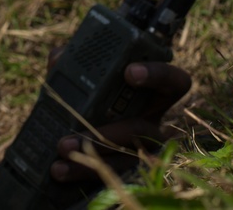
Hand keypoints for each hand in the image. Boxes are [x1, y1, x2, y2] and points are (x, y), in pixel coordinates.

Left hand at [47, 57, 191, 183]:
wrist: (70, 133)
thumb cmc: (84, 96)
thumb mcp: (79, 76)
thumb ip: (70, 62)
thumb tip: (59, 58)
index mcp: (150, 94)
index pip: (173, 82)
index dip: (158, 75)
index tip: (129, 72)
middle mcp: (151, 122)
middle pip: (143, 128)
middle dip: (109, 131)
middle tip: (77, 124)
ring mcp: (141, 151)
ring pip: (126, 157)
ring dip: (92, 154)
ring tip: (62, 148)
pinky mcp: (124, 171)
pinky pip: (111, 175)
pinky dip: (82, 171)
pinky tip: (59, 169)